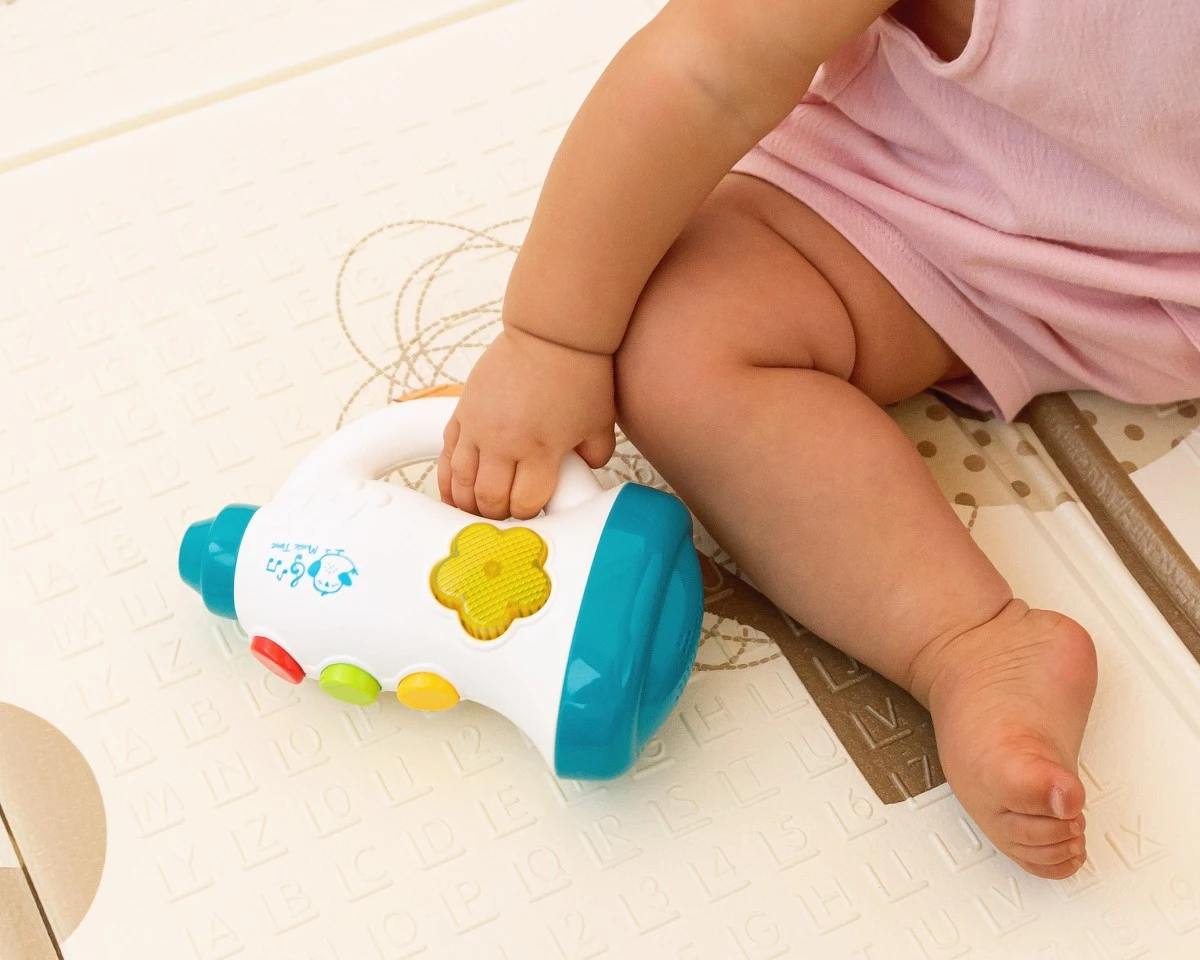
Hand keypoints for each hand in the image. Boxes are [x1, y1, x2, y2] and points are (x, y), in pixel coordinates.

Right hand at [439, 327, 616, 519]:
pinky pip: (446, 453)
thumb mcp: (599, 425)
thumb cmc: (579, 374)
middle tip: (506, 515)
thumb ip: (592, 457)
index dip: (529, 514)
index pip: (525, 503)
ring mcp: (478, 427)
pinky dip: (447, 478)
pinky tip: (452, 492)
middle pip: (489, 499)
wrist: (552, 333)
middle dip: (498, 514)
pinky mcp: (463, 411)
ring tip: (477, 510)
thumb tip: (582, 476)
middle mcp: (503, 442)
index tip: (534, 512)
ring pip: (461, 481)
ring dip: (468, 502)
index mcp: (539, 450)